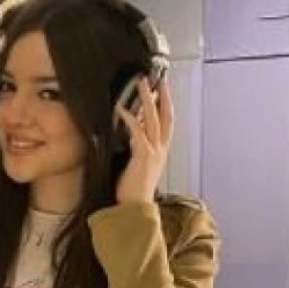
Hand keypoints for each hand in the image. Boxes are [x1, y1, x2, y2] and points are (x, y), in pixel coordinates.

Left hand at [115, 78, 173, 204]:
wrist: (135, 207)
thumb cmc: (133, 189)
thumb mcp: (138, 164)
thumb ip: (138, 147)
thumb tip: (130, 130)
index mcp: (161, 151)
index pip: (167, 123)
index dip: (166, 106)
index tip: (161, 90)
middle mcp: (161, 149)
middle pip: (165, 116)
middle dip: (162, 97)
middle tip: (155, 80)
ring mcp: (153, 152)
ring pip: (153, 120)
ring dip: (148, 100)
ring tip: (142, 85)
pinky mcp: (143, 156)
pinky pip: (137, 131)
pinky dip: (130, 118)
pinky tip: (121, 109)